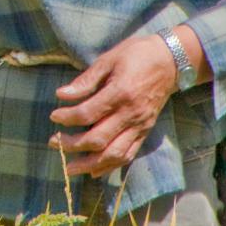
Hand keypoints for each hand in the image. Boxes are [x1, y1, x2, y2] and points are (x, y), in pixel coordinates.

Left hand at [47, 34, 179, 177]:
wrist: (171, 61)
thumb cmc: (138, 55)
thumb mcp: (109, 59)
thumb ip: (86, 80)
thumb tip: (61, 94)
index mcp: (121, 93)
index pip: (88, 113)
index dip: (67, 117)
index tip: (54, 115)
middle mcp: (131, 114)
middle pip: (98, 139)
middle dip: (72, 144)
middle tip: (54, 142)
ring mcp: (140, 126)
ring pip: (113, 154)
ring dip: (89, 164)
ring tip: (69, 167)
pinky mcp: (146, 132)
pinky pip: (128, 155)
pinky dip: (110, 166)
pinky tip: (94, 171)